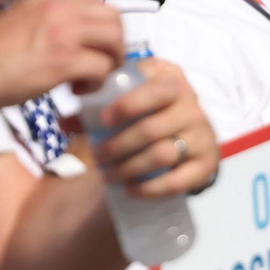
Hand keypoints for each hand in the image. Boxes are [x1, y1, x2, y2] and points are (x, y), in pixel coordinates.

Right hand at [0, 0, 123, 108]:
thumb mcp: (19, 22)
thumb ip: (48, 22)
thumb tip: (80, 35)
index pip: (96, 4)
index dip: (104, 30)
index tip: (95, 50)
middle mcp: (57, 8)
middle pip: (114, 19)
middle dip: (115, 46)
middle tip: (101, 66)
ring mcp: (62, 32)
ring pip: (114, 41)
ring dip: (109, 64)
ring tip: (89, 80)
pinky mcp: (63, 60)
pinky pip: (102, 68)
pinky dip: (96, 83)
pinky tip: (76, 91)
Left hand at [89, 59, 220, 196]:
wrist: (191, 135)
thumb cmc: (150, 112)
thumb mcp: (129, 99)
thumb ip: (94, 107)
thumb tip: (63, 121)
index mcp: (171, 80)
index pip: (154, 89)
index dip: (128, 105)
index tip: (103, 120)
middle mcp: (192, 105)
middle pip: (152, 128)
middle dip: (117, 146)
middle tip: (97, 156)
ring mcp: (203, 135)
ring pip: (162, 155)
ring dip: (128, 168)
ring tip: (107, 175)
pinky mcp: (206, 163)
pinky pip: (177, 181)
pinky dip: (149, 188)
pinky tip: (130, 188)